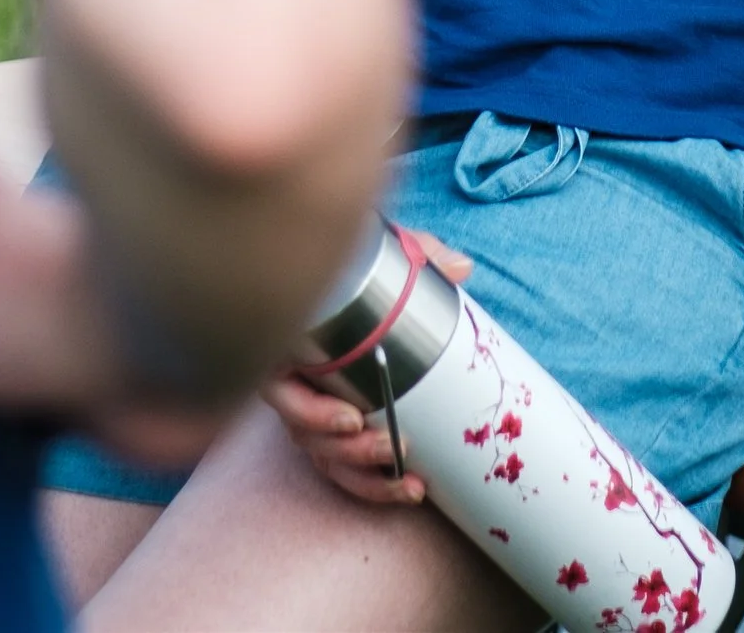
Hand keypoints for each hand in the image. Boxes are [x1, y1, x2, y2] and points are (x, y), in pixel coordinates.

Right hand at [265, 238, 476, 510]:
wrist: (355, 275)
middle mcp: (293, 383)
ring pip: (327, 459)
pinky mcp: (333, 430)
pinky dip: (375, 485)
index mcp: (291, 342)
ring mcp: (311, 411)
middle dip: (352, 452)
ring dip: (368, 478)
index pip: (281, 390)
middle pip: (307, 436)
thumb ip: (419, 256)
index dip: (312, 413)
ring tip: (412, 485)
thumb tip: (462, 268)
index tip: (352, 418)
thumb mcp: (387, 253)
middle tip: (395, 448)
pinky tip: (412, 489)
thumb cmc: (361, 265)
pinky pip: (345, 468)